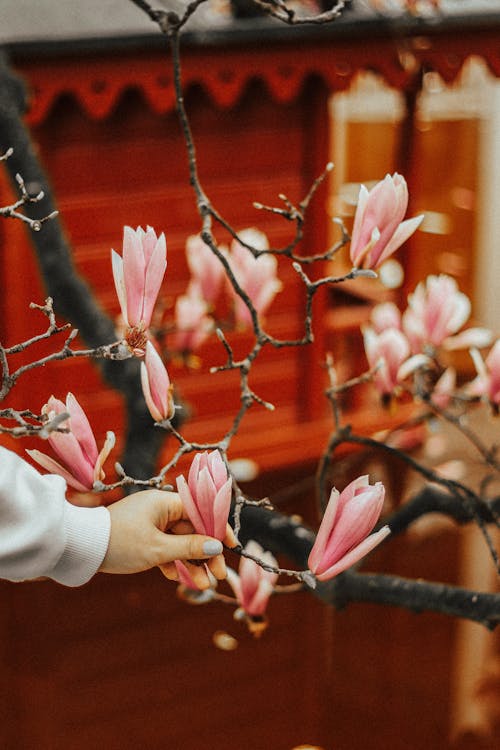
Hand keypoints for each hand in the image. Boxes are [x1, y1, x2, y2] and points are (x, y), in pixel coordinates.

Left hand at [99, 488, 235, 588]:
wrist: (82, 548)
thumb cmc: (120, 543)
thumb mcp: (158, 549)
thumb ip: (189, 548)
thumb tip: (216, 547)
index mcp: (165, 502)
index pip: (200, 511)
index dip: (217, 529)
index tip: (231, 547)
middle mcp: (160, 508)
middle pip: (192, 529)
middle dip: (205, 554)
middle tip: (217, 576)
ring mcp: (150, 523)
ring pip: (179, 542)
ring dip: (190, 563)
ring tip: (202, 586)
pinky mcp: (141, 536)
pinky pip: (164, 547)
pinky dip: (172, 562)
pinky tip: (176, 578)